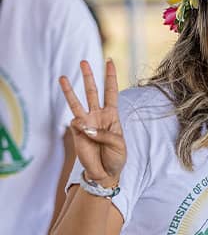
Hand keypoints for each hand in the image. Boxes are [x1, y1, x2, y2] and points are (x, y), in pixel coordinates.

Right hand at [59, 59, 125, 186]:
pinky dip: (81, 127)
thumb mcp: (118, 144)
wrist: (105, 173)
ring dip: (69, 90)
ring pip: (77, 102)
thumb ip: (104, 133)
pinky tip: (86, 135)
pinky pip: (75, 124)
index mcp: (112, 115)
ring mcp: (86, 123)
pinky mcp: (76, 132)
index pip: (111, 91)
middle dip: (88, 77)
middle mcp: (98, 115)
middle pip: (93, 91)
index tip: (110, 61)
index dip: (111, 77)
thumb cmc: (116, 158)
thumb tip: (84, 125)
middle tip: (83, 61)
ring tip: (62, 76)